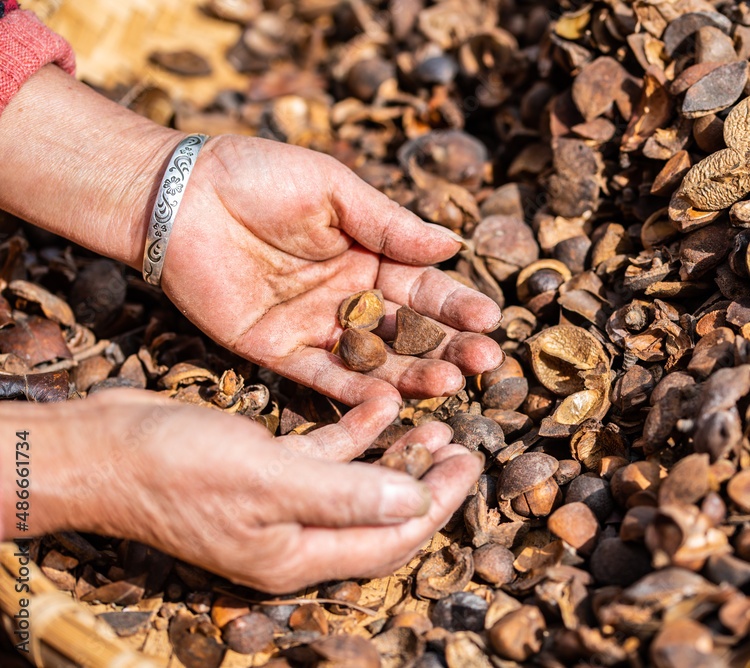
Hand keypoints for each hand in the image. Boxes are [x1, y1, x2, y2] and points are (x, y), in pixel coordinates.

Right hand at [6, 389, 482, 593]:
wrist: (102, 450)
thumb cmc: (176, 468)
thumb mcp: (267, 480)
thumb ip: (344, 494)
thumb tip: (415, 503)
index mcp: (298, 554)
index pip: (390, 539)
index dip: (437, 506)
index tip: (471, 467)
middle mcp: (294, 534)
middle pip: (380, 513)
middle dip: (426, 483)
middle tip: (464, 448)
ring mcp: (280, 501)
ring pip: (356, 481)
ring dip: (396, 454)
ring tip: (436, 424)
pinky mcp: (265, 467)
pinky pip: (324, 453)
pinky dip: (355, 431)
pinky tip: (382, 403)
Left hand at [161, 134, 502, 404]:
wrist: (179, 194)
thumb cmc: (257, 176)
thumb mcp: (333, 189)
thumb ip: (389, 224)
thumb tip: (453, 245)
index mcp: (368, 256)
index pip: (424, 287)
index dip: (458, 304)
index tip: (491, 320)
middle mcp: (349, 297)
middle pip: (409, 331)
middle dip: (449, 347)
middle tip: (485, 363)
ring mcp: (315, 327)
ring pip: (374, 360)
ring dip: (414, 374)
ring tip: (451, 384)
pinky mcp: (275, 350)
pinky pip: (322, 376)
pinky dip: (355, 391)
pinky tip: (391, 402)